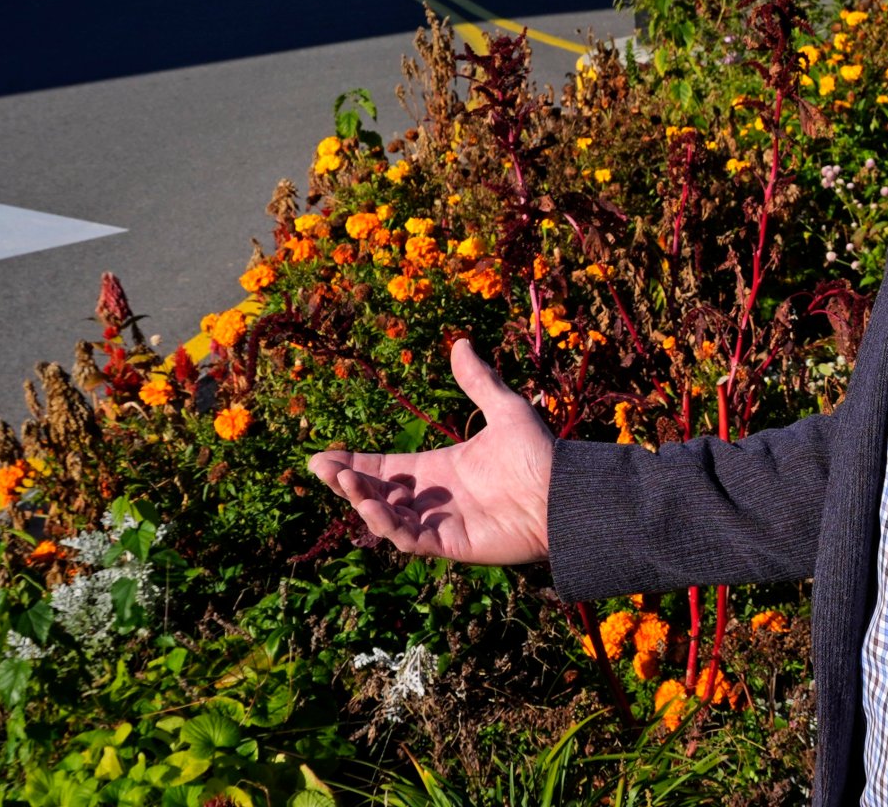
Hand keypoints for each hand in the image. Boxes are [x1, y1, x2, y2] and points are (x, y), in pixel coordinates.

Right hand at [306, 338, 553, 564]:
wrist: (567, 493)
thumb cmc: (540, 455)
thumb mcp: (506, 410)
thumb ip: (478, 382)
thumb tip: (460, 342)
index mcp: (440, 468)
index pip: (385, 468)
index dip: (354, 464)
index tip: (322, 457)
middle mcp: (434, 498)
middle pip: (378, 492)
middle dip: (347, 482)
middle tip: (320, 467)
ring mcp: (440, 523)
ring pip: (387, 517)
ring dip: (362, 499)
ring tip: (342, 480)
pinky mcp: (451, 544)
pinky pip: (410, 540)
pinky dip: (389, 525)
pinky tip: (372, 504)